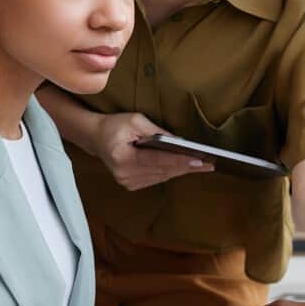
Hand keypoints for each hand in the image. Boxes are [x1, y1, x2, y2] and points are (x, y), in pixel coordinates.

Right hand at [94, 112, 212, 189]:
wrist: (96, 137)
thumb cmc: (115, 125)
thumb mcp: (135, 121)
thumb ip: (157, 132)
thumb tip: (180, 142)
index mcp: (123, 159)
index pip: (157, 160)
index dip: (179, 160)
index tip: (198, 161)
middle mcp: (125, 175)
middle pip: (162, 171)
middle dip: (186, 167)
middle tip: (209, 165)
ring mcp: (128, 182)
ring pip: (162, 177)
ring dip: (181, 171)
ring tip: (202, 166)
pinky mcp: (131, 184)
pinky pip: (157, 178)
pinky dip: (171, 172)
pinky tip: (185, 167)